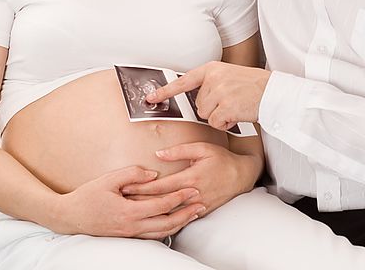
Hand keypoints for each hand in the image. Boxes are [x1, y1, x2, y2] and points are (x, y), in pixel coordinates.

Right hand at [50, 165, 204, 239]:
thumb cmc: (88, 196)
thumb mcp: (109, 179)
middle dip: (186, 213)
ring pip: (161, 232)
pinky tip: (174, 223)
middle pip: (166, 222)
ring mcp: (130, 233)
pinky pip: (152, 235)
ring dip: (179, 223)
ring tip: (193, 214)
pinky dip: (166, 229)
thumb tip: (153, 174)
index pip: (161, 205)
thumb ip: (133, 174)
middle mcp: (131, 226)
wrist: (70, 217)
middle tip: (201, 203)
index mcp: (128, 211)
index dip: (179, 197)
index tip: (193, 189)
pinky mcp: (127, 235)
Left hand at [121, 142, 262, 215]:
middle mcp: (193, 194)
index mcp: (191, 178)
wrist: (241, 175)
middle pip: (161, 201)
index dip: (142, 187)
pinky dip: (165, 216)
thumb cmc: (221, 159)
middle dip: (141, 201)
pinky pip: (180, 217)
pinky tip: (154, 215)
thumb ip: (179, 150)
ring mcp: (197, 205)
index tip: (127, 187)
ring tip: (134, 209)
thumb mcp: (201, 148)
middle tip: (123, 201)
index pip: (161, 186)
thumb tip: (159, 154)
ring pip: (169, 212)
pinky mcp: (201, 211)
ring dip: (151, 211)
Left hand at [147, 61, 269, 129]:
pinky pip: (215, 123)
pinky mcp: (226, 106)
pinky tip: (237, 115)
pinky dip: (225, 124)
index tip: (150, 98)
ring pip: (205, 115)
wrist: (274, 92)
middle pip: (198, 104)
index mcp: (212, 69)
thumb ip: (212, 84)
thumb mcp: (229, 76)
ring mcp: (220, 92)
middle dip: (212, 109)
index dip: (165, 91)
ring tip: (235, 107)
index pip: (183, 81)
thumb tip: (196, 99)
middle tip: (230, 102)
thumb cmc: (253, 87)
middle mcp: (213, 78)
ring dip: (219, 117)